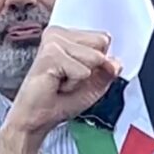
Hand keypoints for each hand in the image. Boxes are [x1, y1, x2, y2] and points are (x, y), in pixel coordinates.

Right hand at [4, 27, 119, 136]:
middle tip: (69, 79)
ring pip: (95, 57)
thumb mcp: (94, 85)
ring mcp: (53, 41)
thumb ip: (108, 70)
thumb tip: (116, 62)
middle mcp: (59, 33)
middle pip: (102, 42)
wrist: (37, 119)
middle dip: (92, 68)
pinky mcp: (50, 54)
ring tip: (62, 82)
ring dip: (82, 78)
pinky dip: (75, 83)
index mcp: (68, 35)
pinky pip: (83, 70)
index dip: (99, 62)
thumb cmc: (60, 100)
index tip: (78, 74)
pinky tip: (57, 84)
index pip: (103, 38)